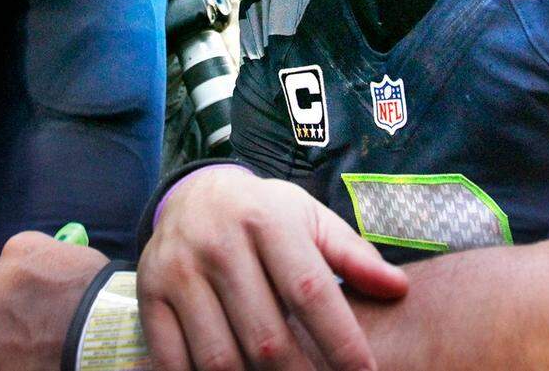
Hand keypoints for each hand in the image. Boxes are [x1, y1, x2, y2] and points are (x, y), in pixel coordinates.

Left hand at [0, 232, 108, 370]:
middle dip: (7, 313)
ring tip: (24, 351)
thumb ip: (50, 264)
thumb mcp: (76, 258)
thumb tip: (45, 279)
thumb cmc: (98, 294)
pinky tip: (0, 367)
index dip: (20, 290)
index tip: (32, 304)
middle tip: (29, 329)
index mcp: (19, 247)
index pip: (9, 268)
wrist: (101, 326)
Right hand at [138, 166, 407, 370]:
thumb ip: (353, 254)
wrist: (192, 194)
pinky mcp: (149, 297)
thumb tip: (398, 289)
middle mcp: (220, 243)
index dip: (341, 341)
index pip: (311, 292)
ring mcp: (179, 272)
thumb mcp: (309, 218)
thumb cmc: (264, 213)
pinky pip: (173, 362)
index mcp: (268, 220)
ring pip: (220, 358)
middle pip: (267, 336)